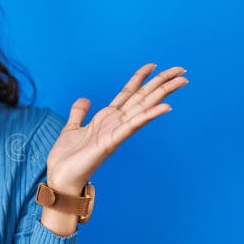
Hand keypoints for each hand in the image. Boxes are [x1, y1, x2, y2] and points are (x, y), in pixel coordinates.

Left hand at [46, 63, 188, 192]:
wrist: (61, 178)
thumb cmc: (67, 157)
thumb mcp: (71, 128)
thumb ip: (79, 112)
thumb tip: (85, 98)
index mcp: (106, 118)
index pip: (127, 93)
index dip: (140, 78)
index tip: (153, 64)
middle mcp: (115, 123)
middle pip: (142, 97)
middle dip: (161, 82)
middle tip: (182, 70)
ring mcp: (116, 132)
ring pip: (143, 107)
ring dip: (163, 93)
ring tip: (181, 81)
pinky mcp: (112, 142)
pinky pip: (133, 126)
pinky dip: (148, 115)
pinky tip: (165, 107)